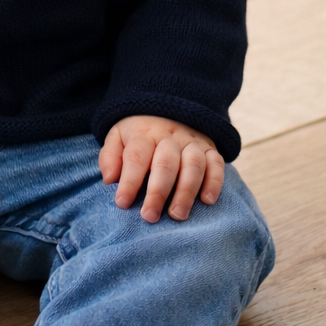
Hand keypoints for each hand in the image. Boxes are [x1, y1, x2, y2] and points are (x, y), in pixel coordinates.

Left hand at [98, 115, 223, 221]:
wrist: (166, 109)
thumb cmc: (138, 133)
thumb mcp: (117, 136)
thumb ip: (110, 156)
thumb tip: (109, 180)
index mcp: (144, 134)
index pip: (136, 157)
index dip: (129, 181)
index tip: (122, 203)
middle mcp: (169, 137)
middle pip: (165, 164)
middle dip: (157, 192)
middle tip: (150, 217)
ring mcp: (192, 143)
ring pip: (193, 165)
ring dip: (186, 192)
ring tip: (177, 215)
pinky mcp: (210, 149)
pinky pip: (216, 164)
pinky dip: (214, 182)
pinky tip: (207, 201)